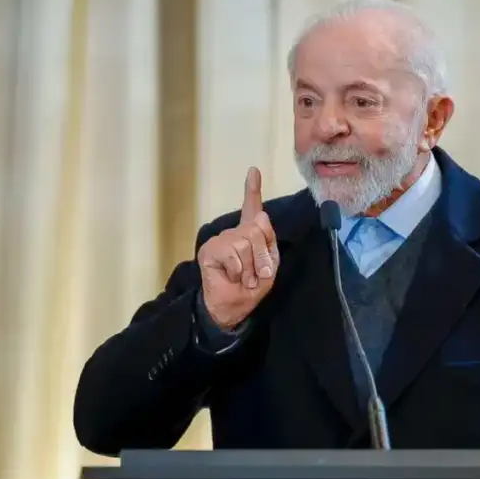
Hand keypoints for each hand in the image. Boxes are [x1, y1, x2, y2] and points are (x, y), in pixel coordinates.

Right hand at [197, 167, 279, 329]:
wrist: (234, 308)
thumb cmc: (252, 287)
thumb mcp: (269, 264)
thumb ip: (268, 240)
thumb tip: (260, 214)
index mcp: (250, 234)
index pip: (252, 208)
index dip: (253, 189)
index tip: (253, 170)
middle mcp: (234, 233)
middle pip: (257, 229)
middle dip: (262, 256)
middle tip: (257, 274)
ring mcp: (221, 240)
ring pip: (245, 242)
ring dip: (250, 267)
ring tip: (244, 278)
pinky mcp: (210, 250)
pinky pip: (232, 254)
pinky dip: (238, 271)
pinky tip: (232, 277)